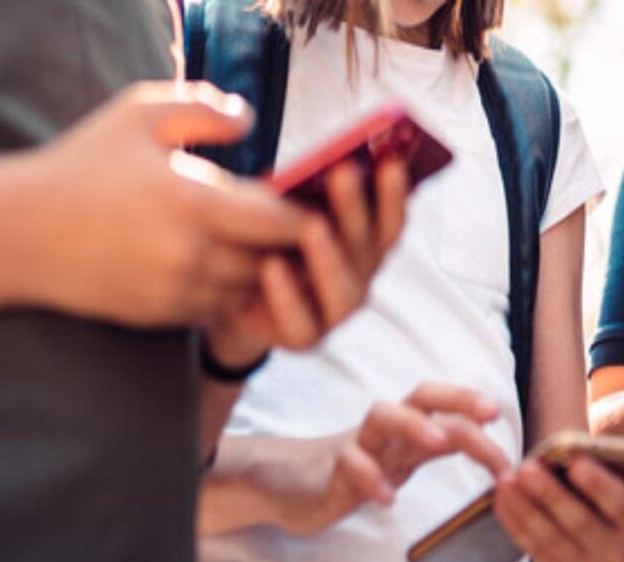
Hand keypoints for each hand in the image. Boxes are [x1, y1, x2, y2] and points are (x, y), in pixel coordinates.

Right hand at [27, 81, 316, 327]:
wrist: (22, 232)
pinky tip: (217, 265)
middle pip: (271, 262)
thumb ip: (202, 108)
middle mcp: (191, 256)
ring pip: (246, 291)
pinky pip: (214, 310)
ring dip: (257, 271)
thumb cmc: (82, 165)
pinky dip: (225, 291)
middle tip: (289, 225)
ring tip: (257, 245)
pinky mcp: (158, 316)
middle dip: (284, 245)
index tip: (309, 201)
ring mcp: (174, 292)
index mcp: (194, 203)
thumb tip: (249, 119)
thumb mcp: (138, 114)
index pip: (281, 221)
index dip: (304, 213)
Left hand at [204, 158, 407, 367]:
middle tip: (343, 173)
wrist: (229, 295)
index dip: (394, 194)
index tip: (390, 161)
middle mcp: (360, 278)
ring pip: (345, 291)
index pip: (390, 220)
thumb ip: (304, 193)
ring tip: (312, 225)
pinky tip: (271, 267)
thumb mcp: (280, 209)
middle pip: (368, 248)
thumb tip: (319, 162)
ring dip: (329, 256)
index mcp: (365, 243)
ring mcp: (336, 312)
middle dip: (355, 209)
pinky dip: (287, 295)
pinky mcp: (305, 338)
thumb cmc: (263, 238)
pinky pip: (301, 322)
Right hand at [259, 384, 508, 535]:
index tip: (504, 421)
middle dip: (456, 399)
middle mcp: (383, 432)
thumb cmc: (349, 472)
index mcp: (403, 430)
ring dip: (413, 424)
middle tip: (489, 413)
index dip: (472, 406)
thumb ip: (434, 447)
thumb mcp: (398, 458)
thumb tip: (492, 447)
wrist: (284, 484)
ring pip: (382, 418)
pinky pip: (349, 465)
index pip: (441, 405)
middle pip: (419, 397)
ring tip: (439, 442)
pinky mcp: (330, 474)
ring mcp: (356, 448)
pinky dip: (369, 477)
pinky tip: (387, 499)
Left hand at [494, 456, 623, 561]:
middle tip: (527, 467)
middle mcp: (618, 549)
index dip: (600, 486)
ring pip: (552, 538)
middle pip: (581, 523)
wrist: (595, 536)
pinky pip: (533, 547)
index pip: (621, 505)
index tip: (576, 463)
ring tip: (506, 480)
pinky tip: (500, 500)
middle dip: (551, 494)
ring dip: (526, 508)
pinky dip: (514, 522)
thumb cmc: (604, 487)